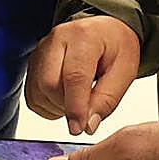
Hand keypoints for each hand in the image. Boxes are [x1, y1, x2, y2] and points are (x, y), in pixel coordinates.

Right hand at [25, 16, 140, 134]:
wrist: (104, 31)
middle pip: (49, 83)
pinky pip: (33, 95)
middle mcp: (57, 39)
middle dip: (66, 106)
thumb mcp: (125, 71)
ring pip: (38, 91)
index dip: (75, 107)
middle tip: (86, 109)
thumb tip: (88, 125)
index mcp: (85, 36)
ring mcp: (41, 50)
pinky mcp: (33, 63)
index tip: (80, 128)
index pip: (74, 76)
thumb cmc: (115, 46)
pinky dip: (48, 105)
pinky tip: (66, 98)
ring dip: (57, 107)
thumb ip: (107, 100)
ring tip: (79, 99)